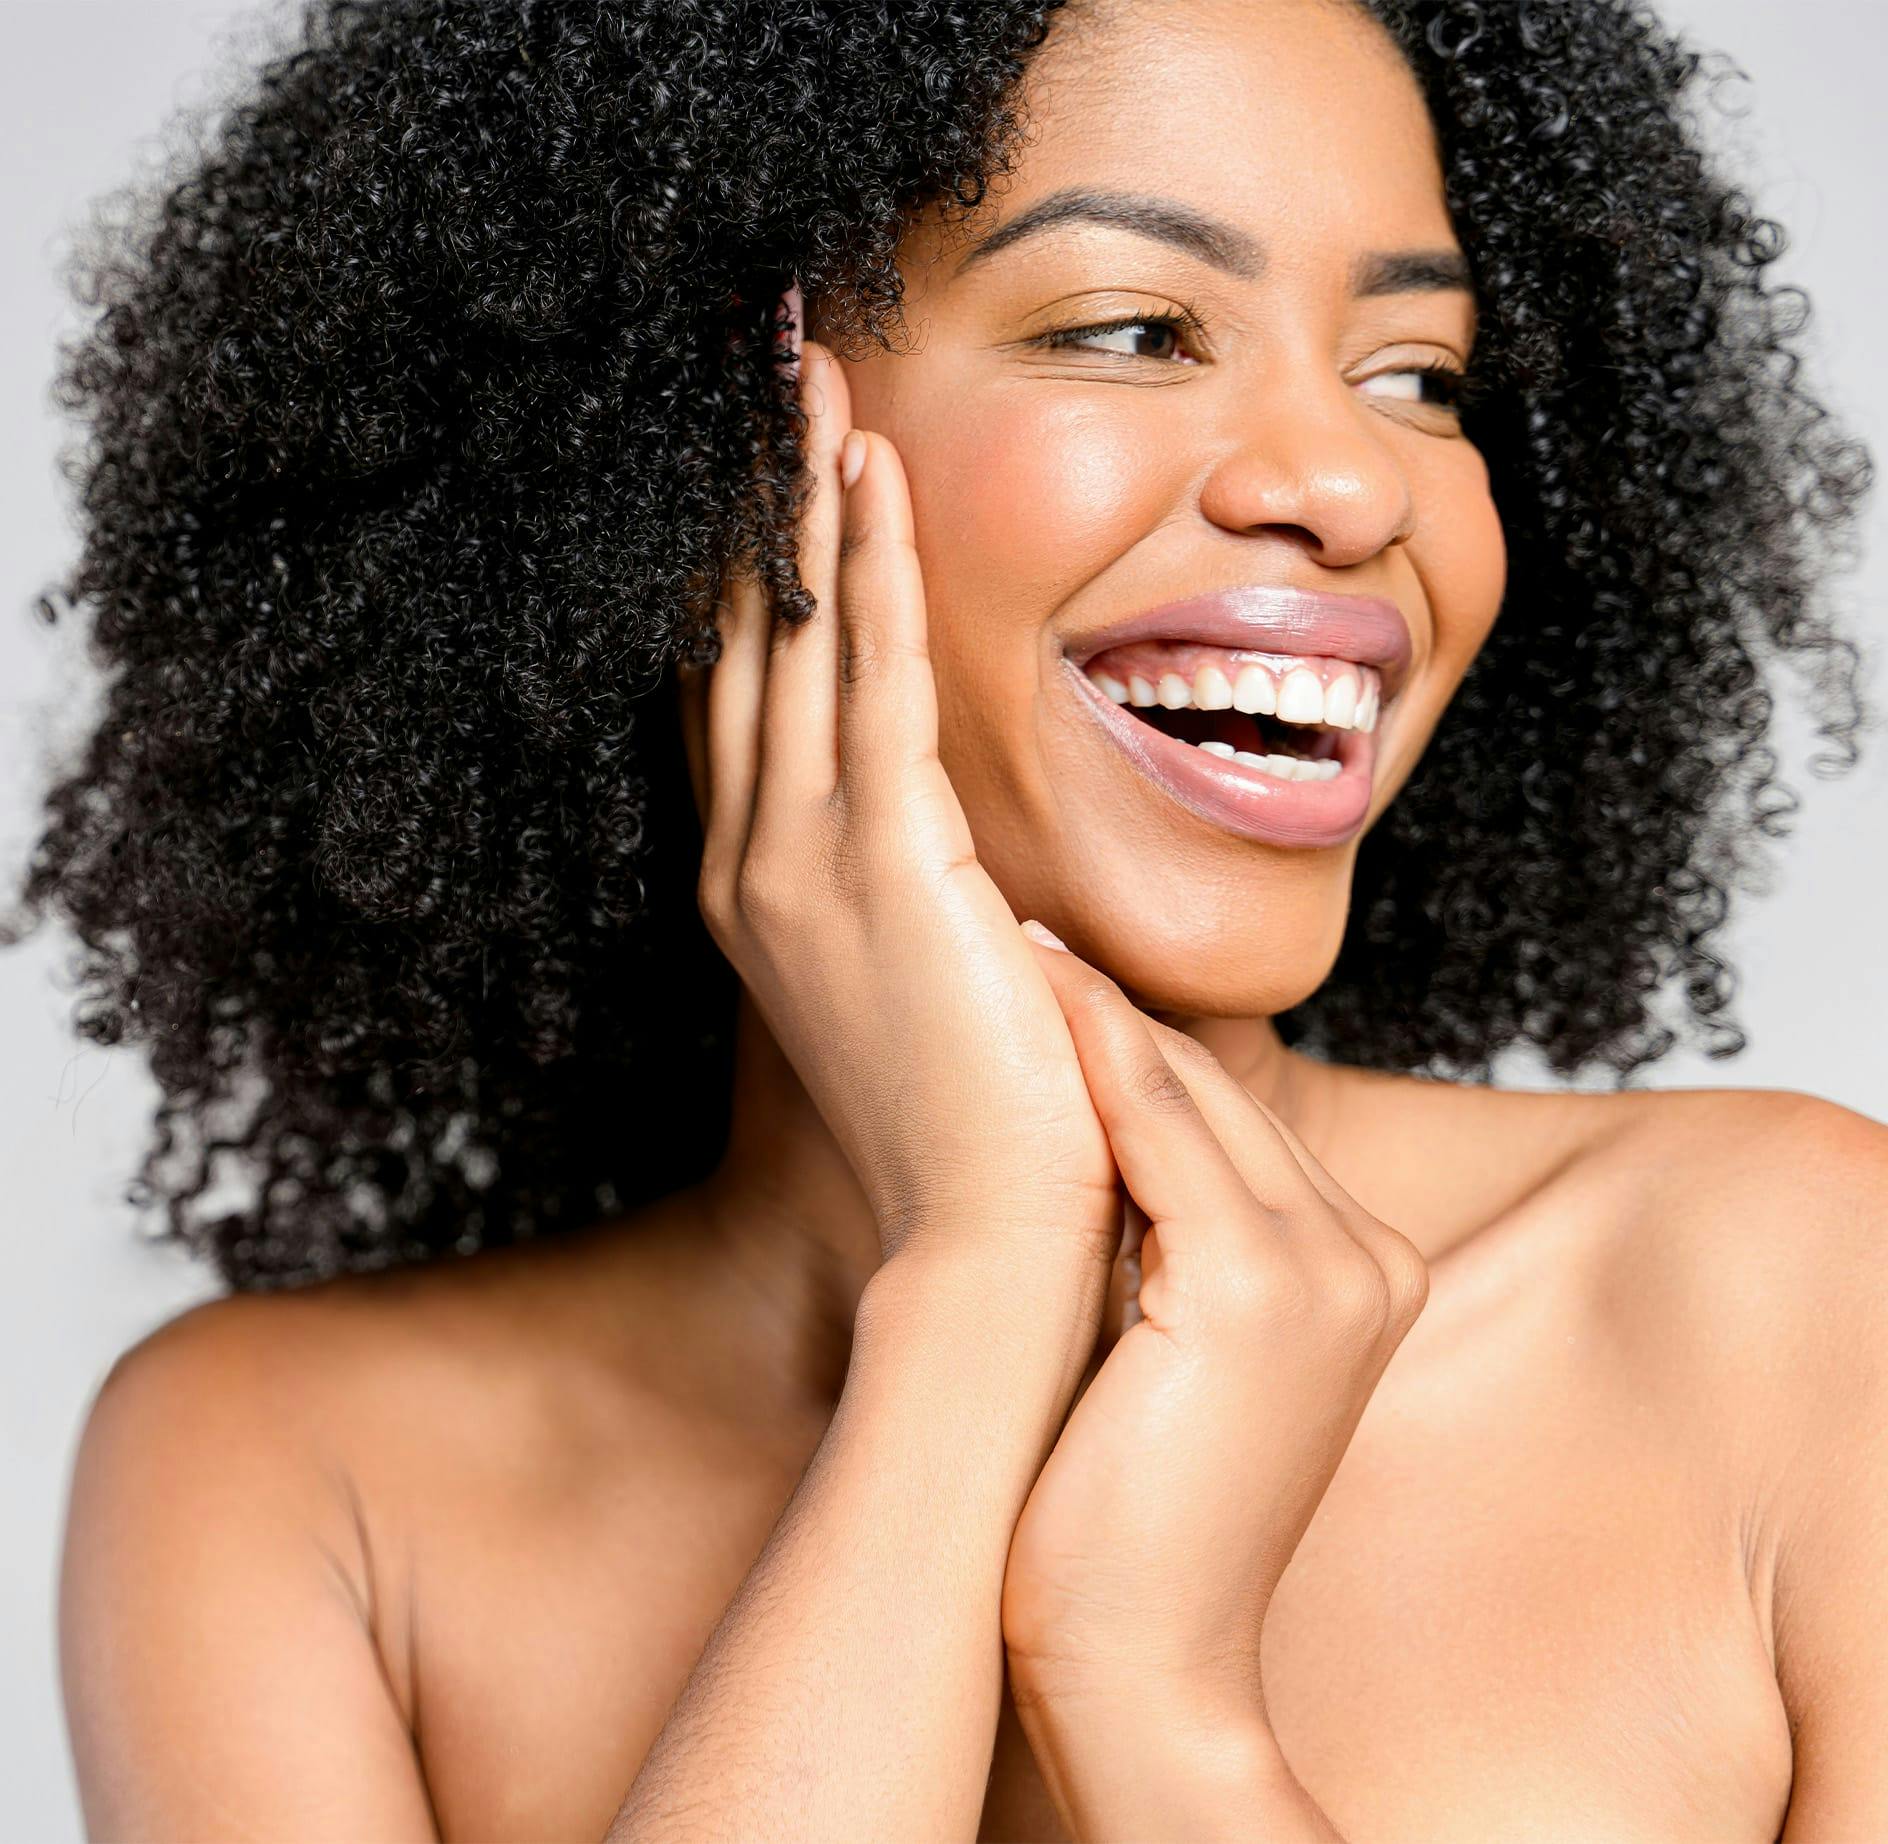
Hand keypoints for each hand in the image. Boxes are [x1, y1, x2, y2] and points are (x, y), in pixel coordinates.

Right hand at [677, 337, 1118, 1273]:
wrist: (988, 1241)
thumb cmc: (974, 1116)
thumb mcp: (919, 978)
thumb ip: (912, 886)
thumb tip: (950, 829)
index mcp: (761, 891)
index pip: (741, 699)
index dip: (742, 578)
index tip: (758, 476)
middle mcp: (754, 864)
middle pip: (744, 645)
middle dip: (752, 506)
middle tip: (760, 377)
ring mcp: (804, 864)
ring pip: (797, 642)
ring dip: (802, 501)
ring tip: (806, 379)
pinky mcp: (887, 864)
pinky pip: (876, 679)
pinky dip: (873, 570)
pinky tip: (874, 474)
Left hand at [999, 927, 1430, 1726]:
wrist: (1140, 1663)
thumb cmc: (1127, 1510)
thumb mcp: (1171, 1343)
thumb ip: (1170, 1234)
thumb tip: (1097, 1118)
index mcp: (1362, 1270)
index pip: (1234, 1120)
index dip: (1133, 1042)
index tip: (1051, 974)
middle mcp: (1367, 1257)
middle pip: (1214, 1091)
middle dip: (1108, 1010)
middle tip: (1016, 932)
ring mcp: (1327, 1269)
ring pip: (1184, 1089)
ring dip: (1089, 1008)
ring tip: (1006, 942)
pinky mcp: (1257, 1286)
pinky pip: (1155, 1126)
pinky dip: (1088, 1050)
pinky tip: (1025, 993)